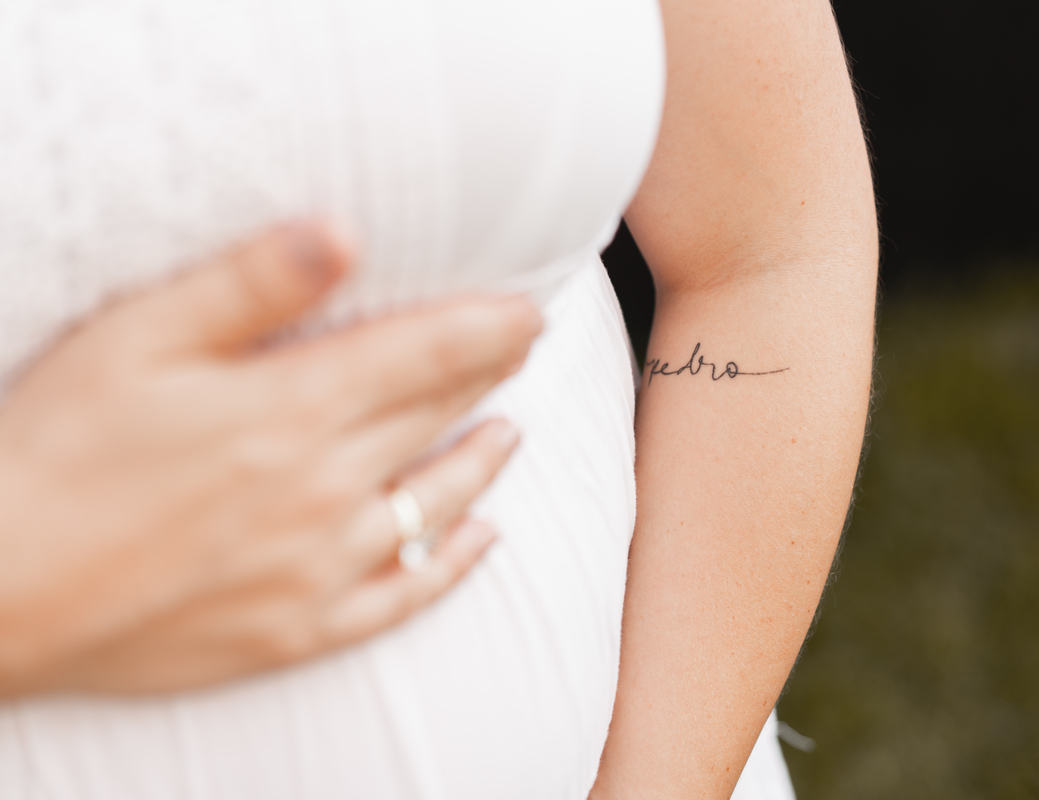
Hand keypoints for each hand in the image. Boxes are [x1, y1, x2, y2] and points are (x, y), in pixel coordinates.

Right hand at [0, 223, 541, 696]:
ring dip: (482, 461)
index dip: (490, 328)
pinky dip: (453, 563)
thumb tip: (344, 228)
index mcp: (293, 409)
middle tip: (522, 351)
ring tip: (511, 431)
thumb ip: (251, 285)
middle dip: (488, 377)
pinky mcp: (300, 627)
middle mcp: (326, 489)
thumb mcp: (137, 340)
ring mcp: (320, 566)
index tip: (531, 310)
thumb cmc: (54, 453)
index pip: (427, 354)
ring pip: (436, 503)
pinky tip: (482, 540)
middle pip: (435, 418)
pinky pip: (406, 595)